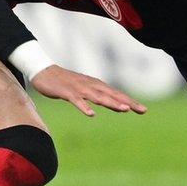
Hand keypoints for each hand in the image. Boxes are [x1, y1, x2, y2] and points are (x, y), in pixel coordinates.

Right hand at [30, 65, 145, 116]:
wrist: (43, 71)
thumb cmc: (65, 82)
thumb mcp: (85, 89)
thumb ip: (99, 96)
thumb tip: (116, 105)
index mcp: (95, 85)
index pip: (116, 94)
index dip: (130, 101)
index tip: (143, 110)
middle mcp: (90, 85)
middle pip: (111, 95)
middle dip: (126, 102)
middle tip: (141, 110)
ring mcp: (79, 88)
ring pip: (98, 96)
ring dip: (111, 103)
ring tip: (123, 110)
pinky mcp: (66, 91)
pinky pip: (77, 100)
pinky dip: (84, 106)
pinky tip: (91, 114)